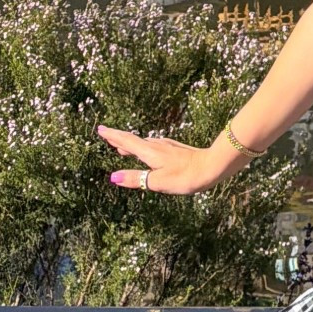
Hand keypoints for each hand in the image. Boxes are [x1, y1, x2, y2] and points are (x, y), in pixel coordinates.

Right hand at [98, 124, 231, 196]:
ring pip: (143, 143)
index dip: (112, 136)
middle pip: (133, 140)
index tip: (100, 129)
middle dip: (118, 138)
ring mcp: (166, 146)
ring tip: (120, 146)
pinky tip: (146, 152)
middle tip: (106, 135)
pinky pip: (152, 146)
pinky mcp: (174, 150)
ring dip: (130, 143)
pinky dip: (142, 148)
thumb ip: (135, 179)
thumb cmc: (185, 176)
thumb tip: (113, 177)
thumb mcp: (157, 182)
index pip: (126, 141)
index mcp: (149, 152)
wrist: (212, 166)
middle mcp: (156, 145)